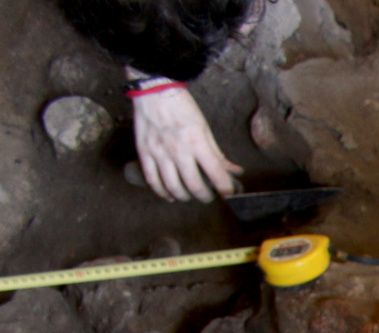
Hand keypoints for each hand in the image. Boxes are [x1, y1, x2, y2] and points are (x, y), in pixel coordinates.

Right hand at [131, 86, 241, 201]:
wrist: (153, 90)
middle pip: (194, 186)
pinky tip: (170, 195)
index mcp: (197, 142)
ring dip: (185, 197)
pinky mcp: (144, 152)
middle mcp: (178, 150)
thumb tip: (234, 172)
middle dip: (206, 197)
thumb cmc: (182, 107)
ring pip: (173, 187)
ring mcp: (159, 152)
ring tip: (191, 195)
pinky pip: (152, 180)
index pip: (216, 175)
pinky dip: (162, 192)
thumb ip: (218, 154)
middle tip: (210, 196)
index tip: (229, 194)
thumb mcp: (205, 128)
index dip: (226, 190)